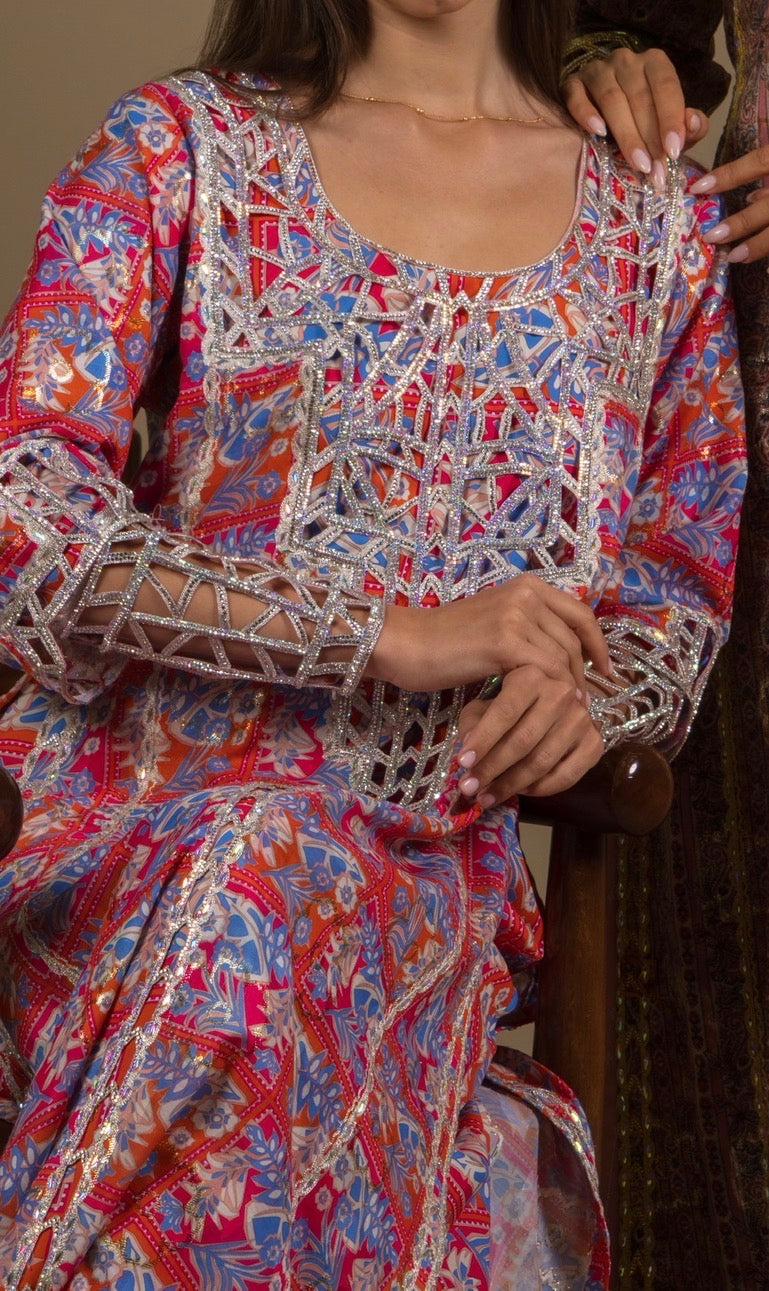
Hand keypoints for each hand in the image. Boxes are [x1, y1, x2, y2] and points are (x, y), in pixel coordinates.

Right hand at [366, 573, 610, 694]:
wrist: (405, 644)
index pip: (580, 614)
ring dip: (568, 689)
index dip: (598, 644)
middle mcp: (526, 593)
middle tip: (585, 702)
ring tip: (567, 713)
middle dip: (584, 673)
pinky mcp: (504, 641)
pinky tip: (547, 712)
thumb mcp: (494, 624)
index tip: (606, 671)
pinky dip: (550, 694)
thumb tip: (563, 658)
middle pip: (574, 639)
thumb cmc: (443, 642)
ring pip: (562, 658)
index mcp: (527, 586)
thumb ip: (528, 630)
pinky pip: (544, 672)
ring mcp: (516, 615)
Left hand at [453, 666, 604, 804]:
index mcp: (531, 676)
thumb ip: (473, 725)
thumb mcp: (482, 709)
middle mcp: (561, 692)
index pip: (505, 711)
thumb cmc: (505, 708)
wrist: (547, 709)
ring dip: (511, 785)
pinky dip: (541, 789)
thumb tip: (469, 751)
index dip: (483, 739)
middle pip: (523, 740)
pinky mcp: (595, 743)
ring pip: (542, 761)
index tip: (462, 763)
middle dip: (492, 768)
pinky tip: (521, 792)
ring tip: (487, 797)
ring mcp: (581, 718)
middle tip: (469, 788)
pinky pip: (567, 776)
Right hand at [563, 48, 707, 183]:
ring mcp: (597, 70)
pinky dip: (586, 113)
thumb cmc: (643, 119)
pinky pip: (576, 96)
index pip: (666, 85)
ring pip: (611, 99)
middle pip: (639, 97)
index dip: (671, 118)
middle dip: (649, 137)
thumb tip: (694, 124)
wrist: (602, 110)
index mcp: (654, 62)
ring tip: (637, 164)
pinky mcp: (572, 84)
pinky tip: (597, 133)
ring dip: (626, 134)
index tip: (674, 152)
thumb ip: (688, 125)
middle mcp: (626, 60)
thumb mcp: (670, 122)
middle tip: (655, 171)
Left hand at [692, 148, 768, 263]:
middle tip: (711, 236)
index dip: (729, 175)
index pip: (758, 162)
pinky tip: (765, 271)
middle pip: (768, 205)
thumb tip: (749, 199)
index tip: (697, 188)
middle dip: (741, 223)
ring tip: (734, 257)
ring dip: (758, 245)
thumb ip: (767, 173)